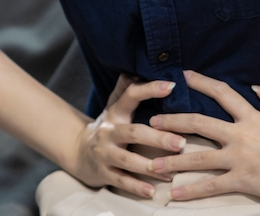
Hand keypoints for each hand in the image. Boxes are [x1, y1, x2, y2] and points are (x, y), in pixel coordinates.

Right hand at [66, 74, 187, 198]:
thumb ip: (126, 89)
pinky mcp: (102, 172)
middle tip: (181, 143)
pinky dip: (137, 187)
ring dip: (150, 166)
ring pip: (128, 159)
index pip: (130, 95)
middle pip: (134, 132)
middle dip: (158, 138)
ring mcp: (104, 152)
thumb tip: (140, 67)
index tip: (171, 86)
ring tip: (171, 171)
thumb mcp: (114, 107)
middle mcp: (109, 130)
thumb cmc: (108, 128)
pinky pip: (121, 180)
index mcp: (116, 112)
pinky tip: (152, 192)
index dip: (150, 89)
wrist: (78, 151)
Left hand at [147, 70, 259, 205]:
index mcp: (253, 118)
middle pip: (198, 124)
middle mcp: (240, 136)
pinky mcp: (242, 180)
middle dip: (173, 122)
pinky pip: (211, 186)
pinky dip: (191, 190)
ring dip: (172, 159)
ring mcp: (239, 159)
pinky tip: (174, 194)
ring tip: (152, 163)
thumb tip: (258, 87)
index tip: (184, 75)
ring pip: (198, 157)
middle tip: (152, 123)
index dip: (202, 82)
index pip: (222, 94)